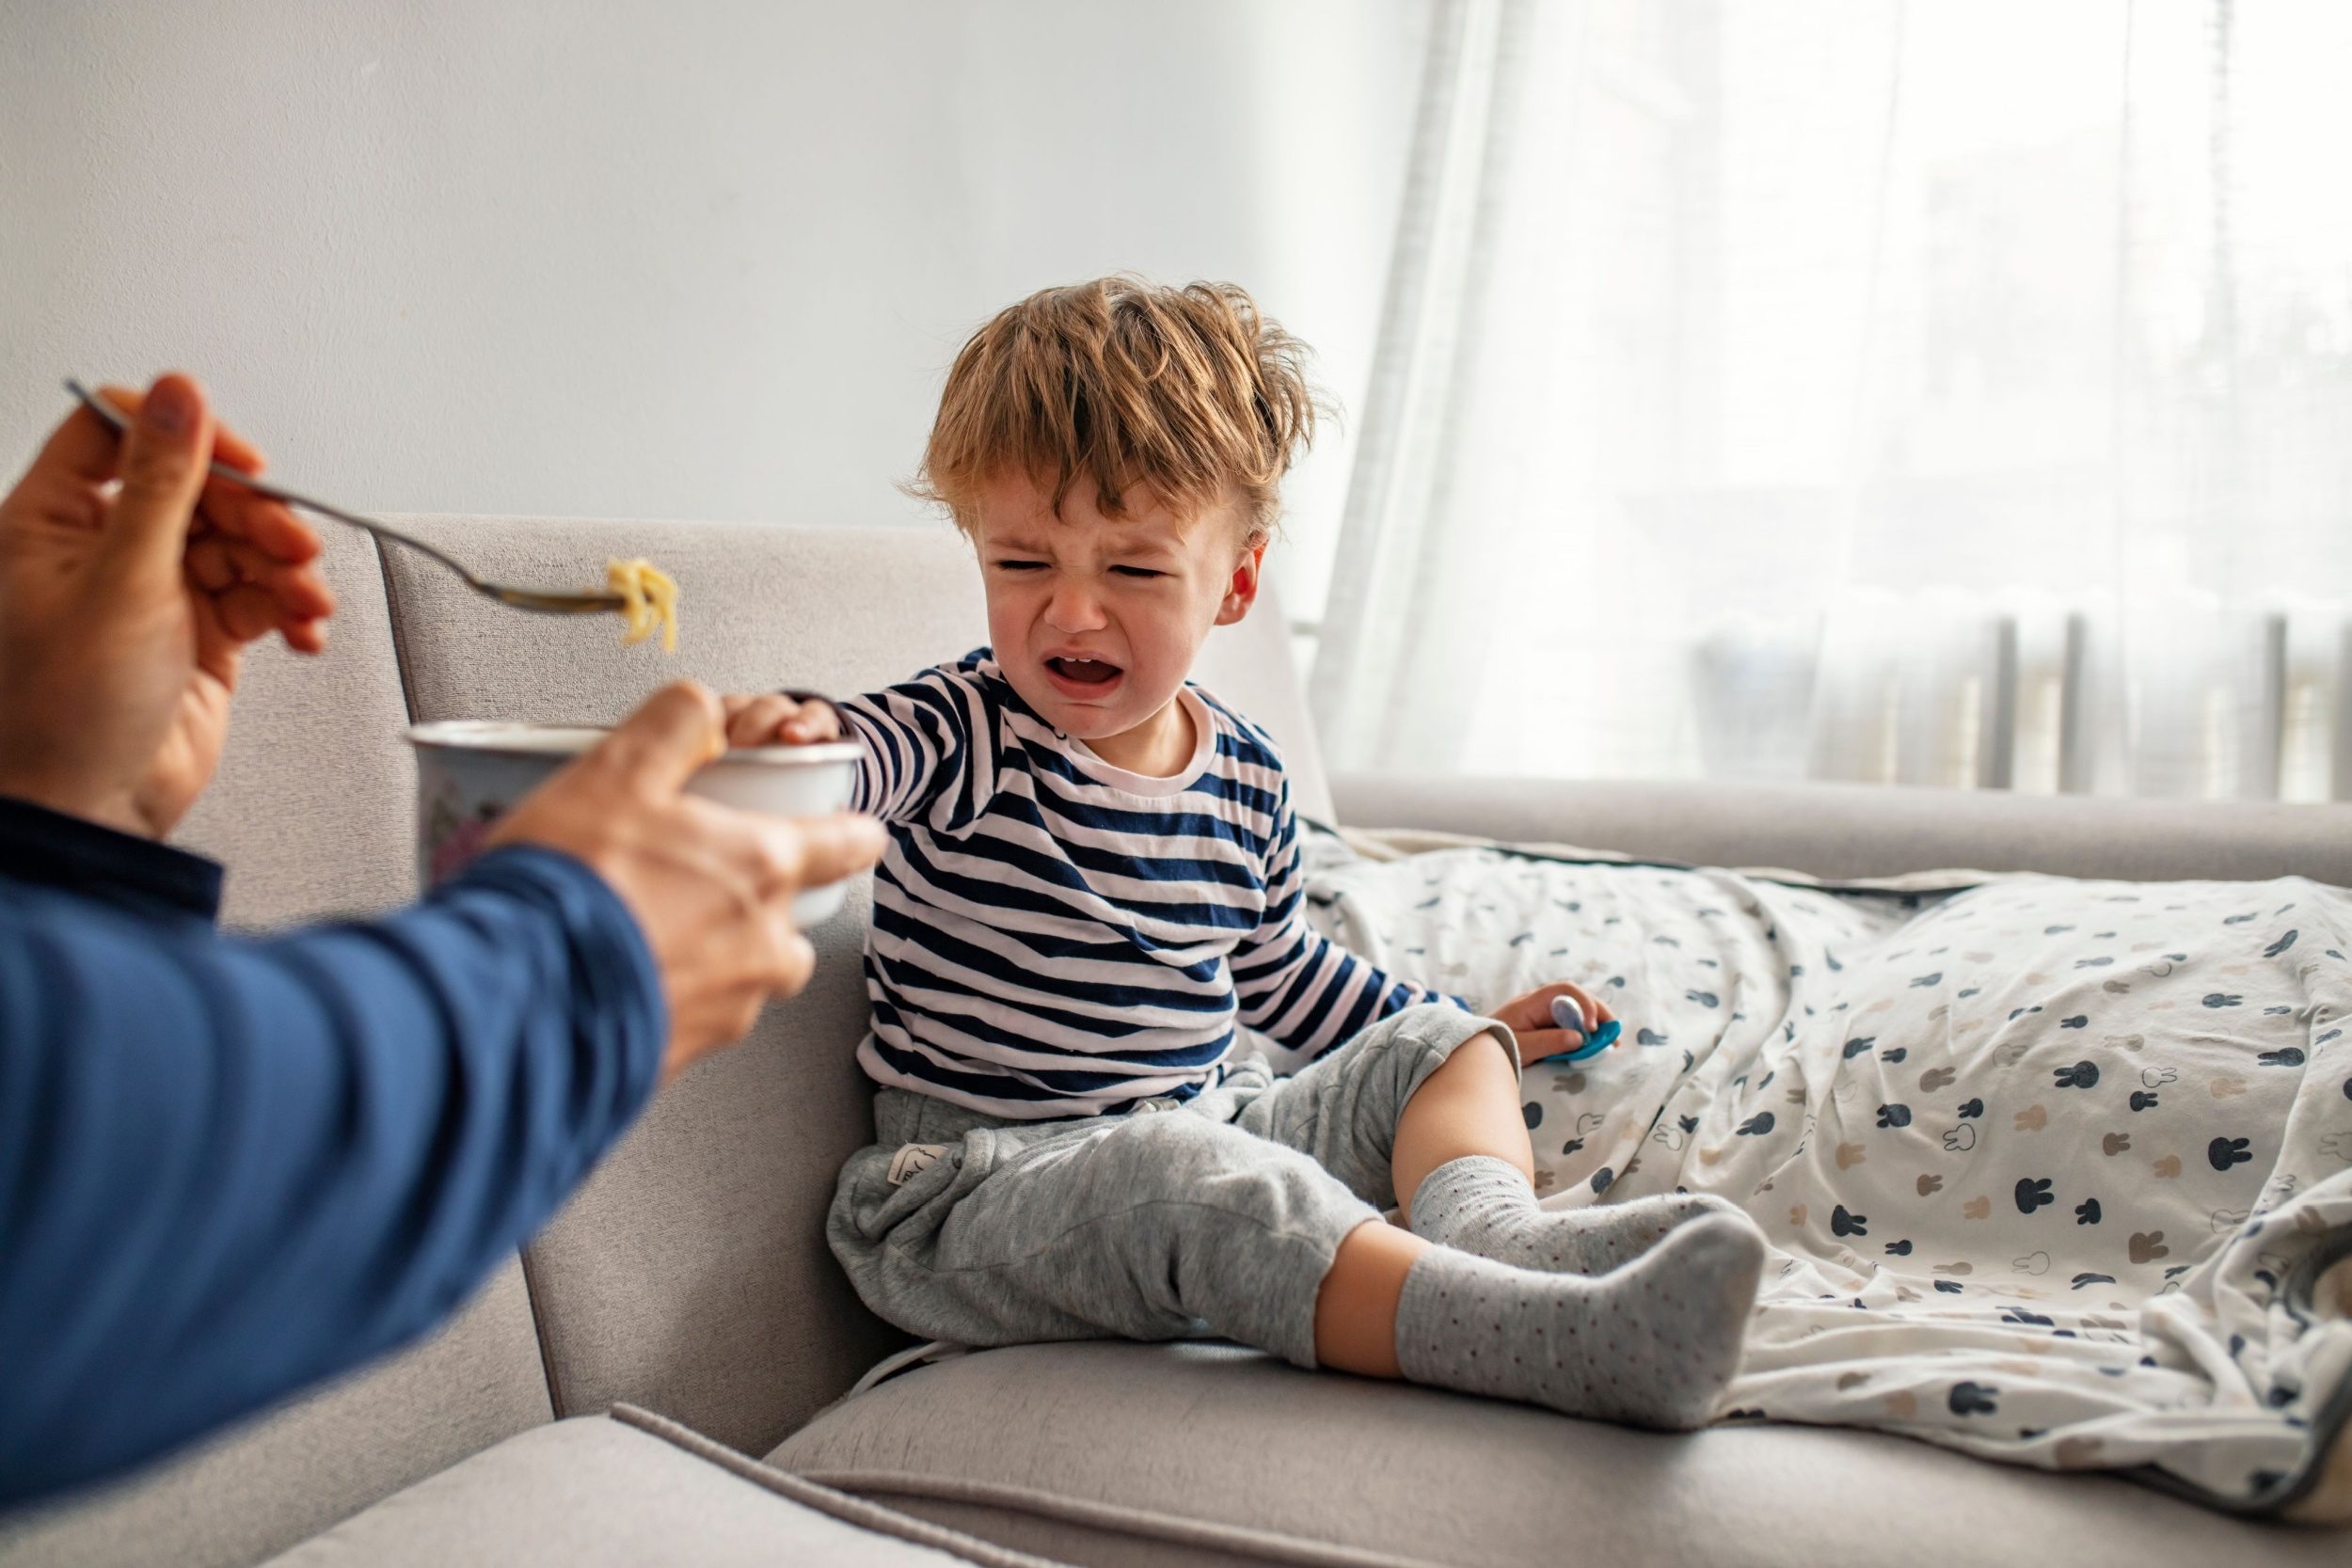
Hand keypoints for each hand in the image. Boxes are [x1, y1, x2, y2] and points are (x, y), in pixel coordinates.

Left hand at [0, 375, 333, 837]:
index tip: (242, 462)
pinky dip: (288, 609)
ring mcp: (154, 593)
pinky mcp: (199, 637)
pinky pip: (257, 597)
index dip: (185, 436)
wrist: (90, 813)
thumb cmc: (65, 715)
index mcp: (52, 522)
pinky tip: (301, 628)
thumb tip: (180, 397)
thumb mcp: (121, 582)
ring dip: (282, 566)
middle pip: (197, 490)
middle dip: (254, 514)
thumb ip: (160, 485)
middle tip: (288, 545)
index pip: (115, 434)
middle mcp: (102, 550)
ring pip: (236, 543)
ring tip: (303, 598)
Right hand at [488, 681, 886, 1079]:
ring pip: (747, 977)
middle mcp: (761, 944)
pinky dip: (667, 997)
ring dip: (715, 955)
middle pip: (793, 922)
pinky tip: (616, 976)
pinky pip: (693, 1020)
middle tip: (700, 884)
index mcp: (762, 867)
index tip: (849, 832)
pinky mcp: (682, 1055)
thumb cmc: (570, 885)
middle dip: (760, 904)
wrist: (514, 1000)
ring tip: (648, 932)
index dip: (852, 833)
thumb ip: (674, 726)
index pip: (848, 844)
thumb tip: (703, 708)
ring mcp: (728, 1009)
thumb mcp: (618, 769)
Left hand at [1487, 980, 1615, 1066]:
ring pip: (1578, 1011)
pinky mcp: (1548, 1026)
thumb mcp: (1520, 1046)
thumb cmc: (1494, 1044)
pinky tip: (1596, 1045)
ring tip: (1610, 1042)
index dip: (1584, 1004)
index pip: (1565, 990)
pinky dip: (1586, 1033)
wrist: (1476, 1049)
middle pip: (1578, 998)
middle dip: (1599, 1013)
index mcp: (1532, 1001)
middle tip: (1613, 1036)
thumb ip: (1547, 1042)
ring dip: (1596, 1023)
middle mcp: (1542, 1003)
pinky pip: (1572, 1024)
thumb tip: (1579, 1038)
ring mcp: (1546, 1013)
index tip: (1592, 1028)